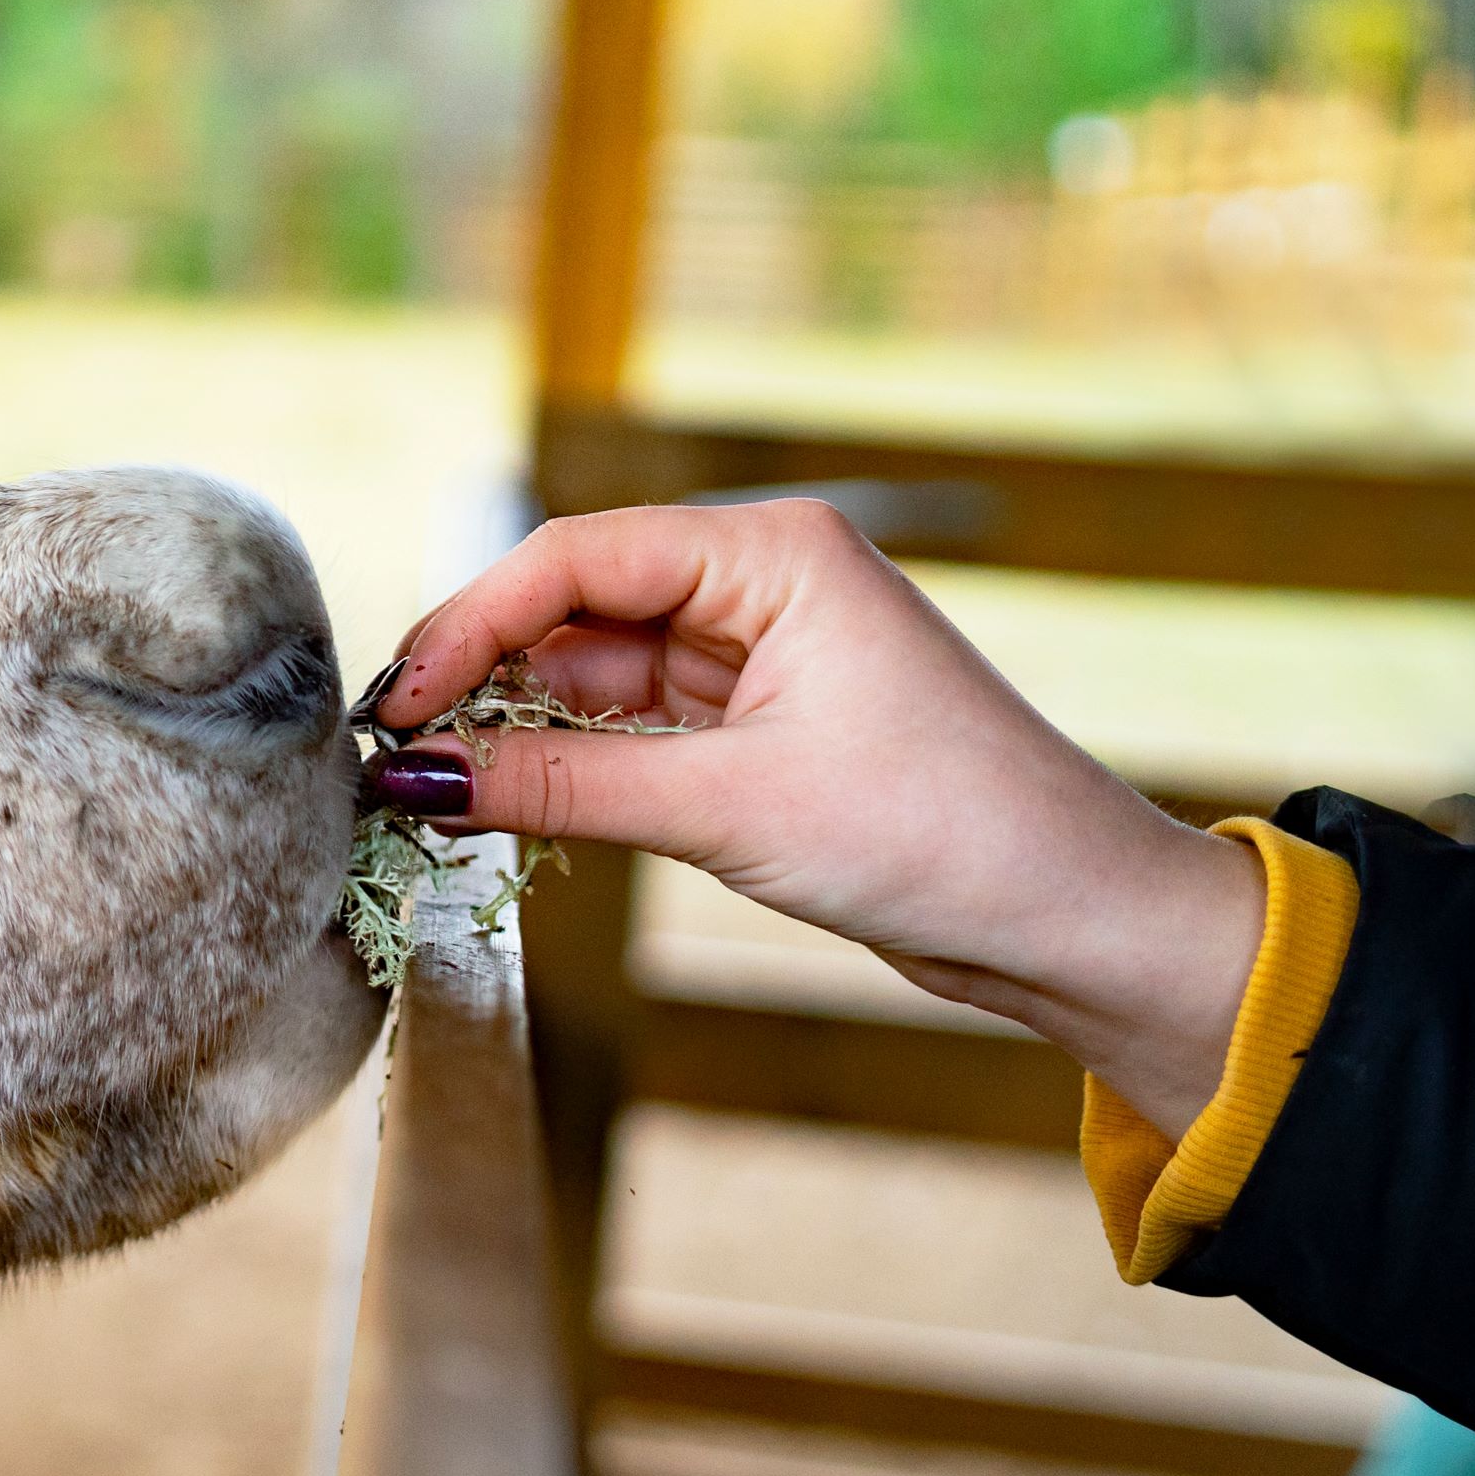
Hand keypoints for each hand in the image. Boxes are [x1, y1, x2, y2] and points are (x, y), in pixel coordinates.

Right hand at [359, 500, 1266, 1137]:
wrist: (1076, 922)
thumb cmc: (944, 836)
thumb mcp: (727, 808)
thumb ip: (561, 784)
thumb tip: (420, 779)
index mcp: (775, 553)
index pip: (576, 557)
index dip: (471, 624)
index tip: (400, 704)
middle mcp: (765, 582)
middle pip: (575, 606)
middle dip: (485, 674)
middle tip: (399, 752)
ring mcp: (764, 655)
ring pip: (598, 671)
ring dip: (523, 724)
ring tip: (441, 785)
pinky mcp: (764, 727)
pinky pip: (635, 726)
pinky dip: (575, 761)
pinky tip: (513, 797)